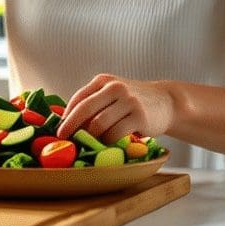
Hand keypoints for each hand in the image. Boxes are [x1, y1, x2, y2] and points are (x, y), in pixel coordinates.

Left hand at [55, 74, 174, 143]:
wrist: (166, 101)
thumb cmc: (133, 102)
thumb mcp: (113, 94)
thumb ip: (94, 103)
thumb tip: (68, 123)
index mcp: (104, 81)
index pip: (78, 98)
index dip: (66, 116)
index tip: (58, 129)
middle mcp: (115, 88)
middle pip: (84, 110)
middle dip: (71, 126)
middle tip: (64, 139)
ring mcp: (128, 101)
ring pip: (99, 124)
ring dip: (92, 137)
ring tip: (92, 143)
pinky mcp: (139, 116)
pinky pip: (115, 133)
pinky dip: (108, 142)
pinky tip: (109, 143)